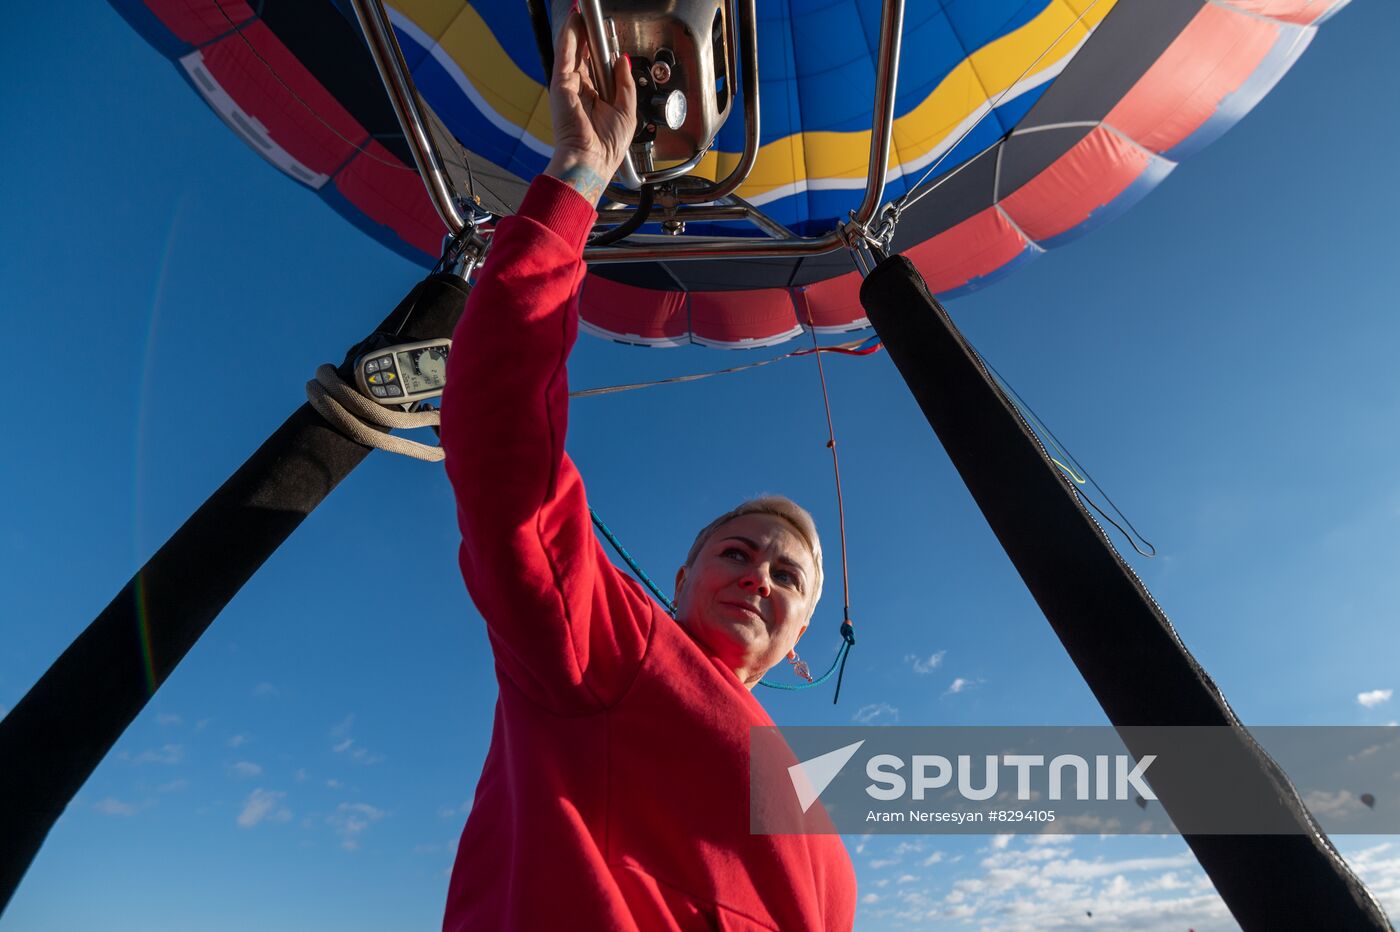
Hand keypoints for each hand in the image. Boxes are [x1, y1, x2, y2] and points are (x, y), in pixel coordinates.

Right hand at [543, 12, 637, 203]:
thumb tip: (622, 60)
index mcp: (596, 96)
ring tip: (583, 10)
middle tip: (592, 16)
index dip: (601, 48)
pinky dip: (569, 36)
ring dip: (577, 29)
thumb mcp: (626, 109)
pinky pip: (565, 54)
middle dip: (589, 34)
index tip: (606, 33)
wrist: (592, 161)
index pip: (598, 64)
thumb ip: (624, 82)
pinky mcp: (561, 84)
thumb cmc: (608, 145)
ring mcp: (569, 86)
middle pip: (584, 53)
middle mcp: (581, 89)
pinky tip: (574, 21)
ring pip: (573, 50)